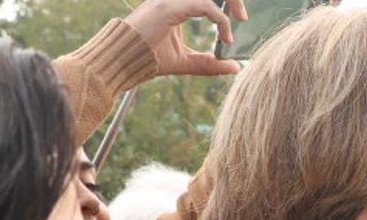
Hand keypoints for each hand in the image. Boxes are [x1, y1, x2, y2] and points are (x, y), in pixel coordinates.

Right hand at [123, 0, 244, 78]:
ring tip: (240, 20)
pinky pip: (204, 5)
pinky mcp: (169, 7)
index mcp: (177, 3)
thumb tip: (235, 67)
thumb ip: (209, 63)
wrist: (123, 60)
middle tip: (243, 16)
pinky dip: (220, 20)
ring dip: (230, 1)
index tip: (240, 18)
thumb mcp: (185, 62)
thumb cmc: (148, 58)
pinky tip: (226, 38)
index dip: (226, 1)